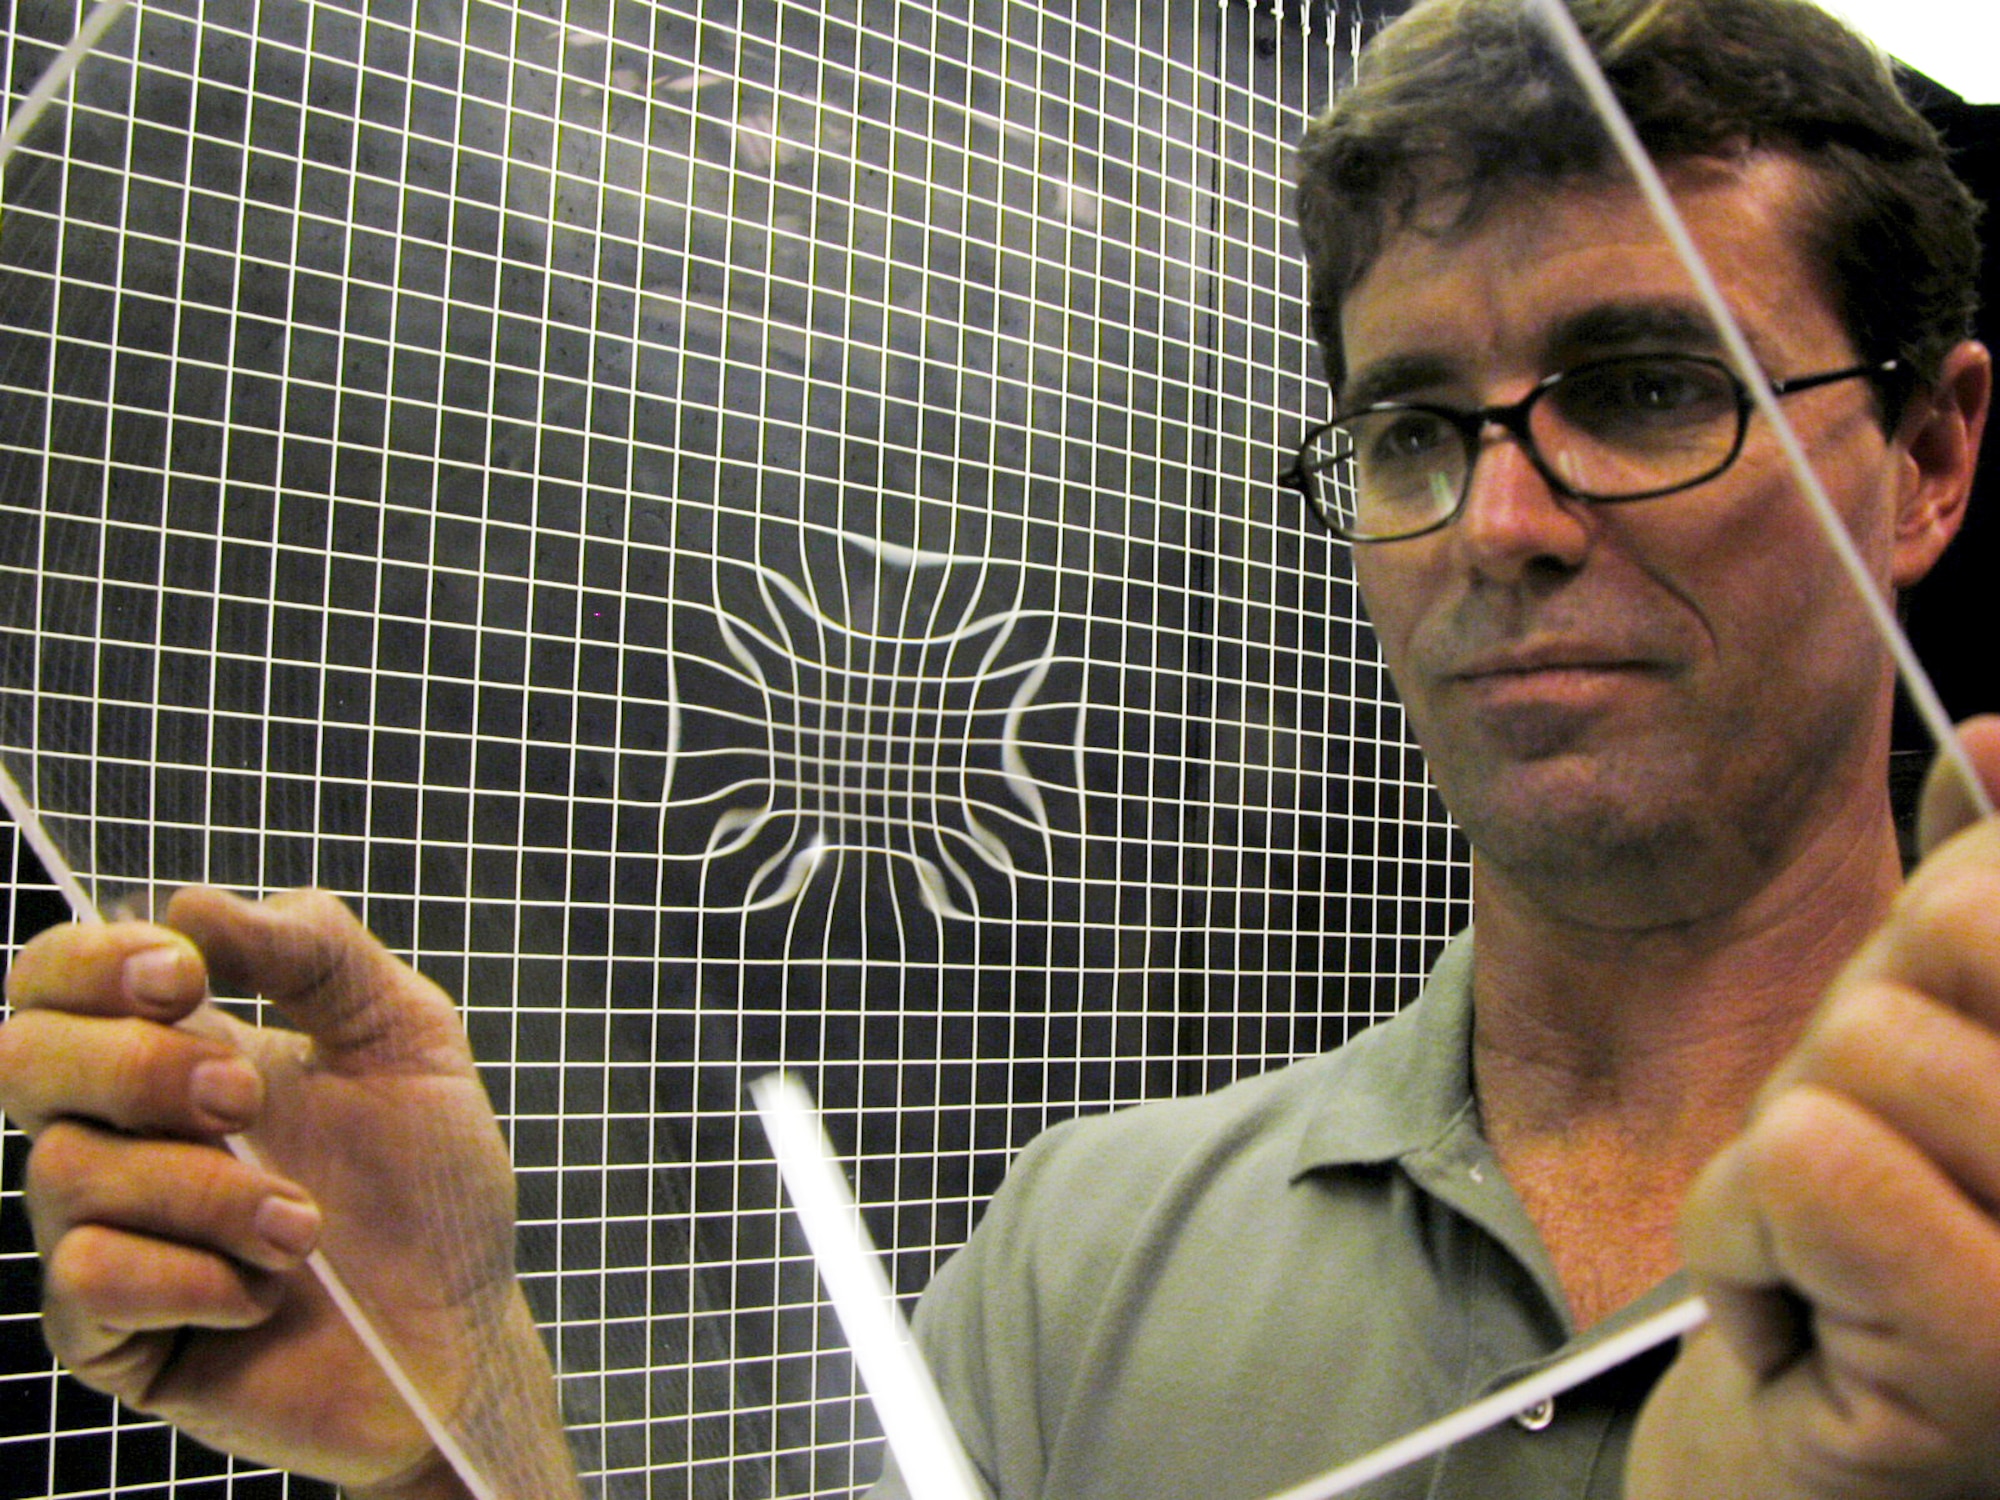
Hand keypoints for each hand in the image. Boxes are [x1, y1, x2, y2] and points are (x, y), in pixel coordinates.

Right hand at [0, 887, 574, 1499]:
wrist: (462, 1332)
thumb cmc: (432, 1189)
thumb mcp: (404, 1036)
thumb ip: (315, 949)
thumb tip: (188, 904)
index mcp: (179, 1051)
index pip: (56, 979)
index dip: (88, 960)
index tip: (186, 979)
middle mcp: (123, 1136)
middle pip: (19, 1057)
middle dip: (139, 1066)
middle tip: (246, 1100)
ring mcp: (107, 1234)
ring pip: (66, 1169)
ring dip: (209, 1190)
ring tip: (303, 1225)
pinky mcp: (109, 1335)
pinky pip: (88, 1276)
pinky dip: (194, 1277)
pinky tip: (263, 1292)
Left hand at [1630, 717, 1999, 1498]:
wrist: (1811, 1473)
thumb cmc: (1864, 1249)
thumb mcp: (1925, 1041)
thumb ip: (1984, 900)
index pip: (1995, 892)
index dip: (1940, 938)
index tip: (1936, 1058)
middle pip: (1945, 937)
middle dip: (1849, 1044)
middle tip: (1871, 1179)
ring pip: (1858, 1049)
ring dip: (1787, 1151)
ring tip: (1844, 1256)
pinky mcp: (1994, 1368)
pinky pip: (1805, 1158)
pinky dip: (1747, 1231)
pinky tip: (1804, 1319)